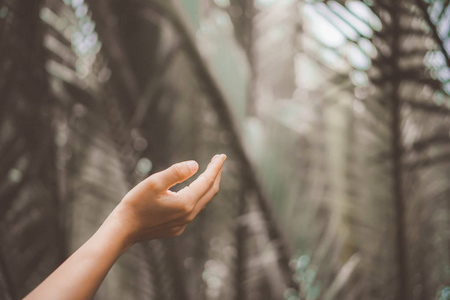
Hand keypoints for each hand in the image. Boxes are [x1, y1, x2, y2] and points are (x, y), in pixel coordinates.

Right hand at [109, 154, 225, 247]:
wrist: (123, 230)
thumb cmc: (136, 204)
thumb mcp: (154, 182)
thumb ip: (176, 172)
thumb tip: (196, 165)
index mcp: (185, 203)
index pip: (207, 181)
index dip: (216, 167)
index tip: (222, 156)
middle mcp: (188, 215)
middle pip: (210, 192)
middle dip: (216, 175)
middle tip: (218, 160)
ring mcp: (183, 224)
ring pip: (202, 202)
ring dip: (207, 186)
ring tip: (209, 173)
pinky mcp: (177, 228)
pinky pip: (193, 210)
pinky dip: (197, 196)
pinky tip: (193, 191)